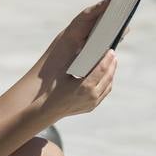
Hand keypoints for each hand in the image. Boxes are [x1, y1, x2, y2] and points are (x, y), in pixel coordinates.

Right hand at [38, 0, 115, 119]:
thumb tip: (85, 46)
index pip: (102, 69)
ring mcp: (91, 104)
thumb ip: (75, 59)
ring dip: (110, 74)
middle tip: (112, 54)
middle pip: (108, 77)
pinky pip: (103, 93)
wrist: (43, 109)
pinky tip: (103, 76)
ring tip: (110, 63)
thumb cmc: (50, 88)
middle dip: (111, 65)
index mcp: (85, 87)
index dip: (107, 58)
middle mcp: (91, 97)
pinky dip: (105, 83)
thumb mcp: (62, 70)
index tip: (110, 50)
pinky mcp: (90, 107)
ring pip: (108, 86)